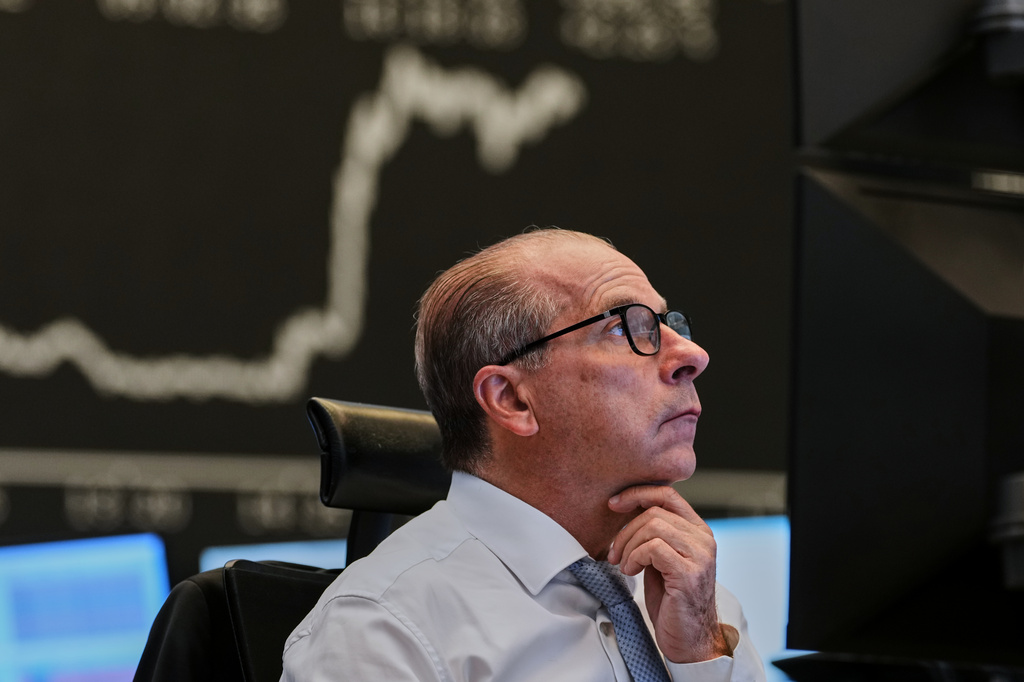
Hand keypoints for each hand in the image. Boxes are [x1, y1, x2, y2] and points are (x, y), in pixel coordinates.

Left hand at [606, 485, 731, 662]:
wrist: (690, 640)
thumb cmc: (671, 600)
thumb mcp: (661, 559)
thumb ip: (654, 534)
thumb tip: (626, 510)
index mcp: (698, 530)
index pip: (667, 493)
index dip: (637, 493)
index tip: (614, 504)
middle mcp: (703, 538)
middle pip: (654, 511)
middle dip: (625, 531)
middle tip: (613, 553)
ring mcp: (700, 555)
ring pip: (652, 527)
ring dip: (628, 546)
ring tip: (623, 565)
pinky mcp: (689, 573)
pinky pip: (652, 548)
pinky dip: (633, 558)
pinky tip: (631, 572)